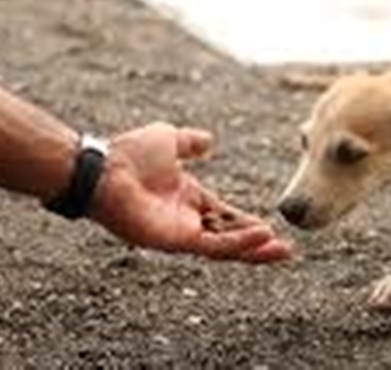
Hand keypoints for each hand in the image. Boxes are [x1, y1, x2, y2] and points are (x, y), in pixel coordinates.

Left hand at [90, 122, 292, 262]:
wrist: (104, 168)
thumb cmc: (129, 153)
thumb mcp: (169, 140)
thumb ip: (190, 143)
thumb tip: (210, 141)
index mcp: (186, 199)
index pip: (224, 216)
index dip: (247, 223)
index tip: (272, 227)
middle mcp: (185, 220)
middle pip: (229, 237)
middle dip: (257, 245)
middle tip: (286, 250)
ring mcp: (180, 232)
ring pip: (225, 247)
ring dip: (253, 248)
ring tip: (281, 250)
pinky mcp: (175, 240)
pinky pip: (213, 245)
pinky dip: (238, 242)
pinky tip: (261, 236)